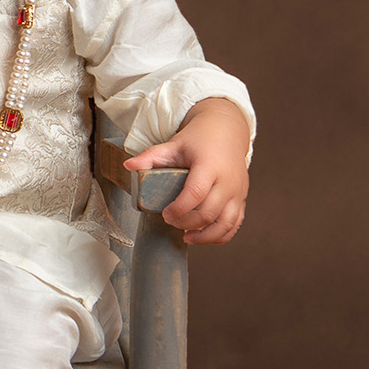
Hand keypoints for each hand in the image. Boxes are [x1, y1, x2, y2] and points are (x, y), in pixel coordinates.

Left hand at [121, 97, 250, 244]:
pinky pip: (234, 224)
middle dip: (187, 223)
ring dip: (205, 236)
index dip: (179, 209)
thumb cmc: (199, 139)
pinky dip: (220, 235)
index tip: (165, 214)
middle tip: (171, 221)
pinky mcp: (240, 199)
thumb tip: (128, 166)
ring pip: (225, 223)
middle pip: (208, 212)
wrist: (227, 131)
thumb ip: (151, 156)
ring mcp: (236, 191)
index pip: (196, 193)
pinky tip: (203, 236)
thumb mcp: (174, 144)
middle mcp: (227, 180)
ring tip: (187, 237)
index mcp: (209, 166)